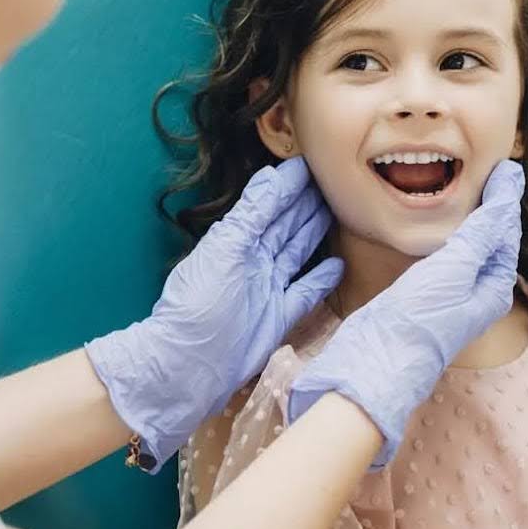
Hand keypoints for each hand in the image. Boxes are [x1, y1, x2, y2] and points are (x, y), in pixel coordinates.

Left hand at [86, 158, 343, 471]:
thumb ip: (252, 213)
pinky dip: (322, 278)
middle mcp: (253, 260)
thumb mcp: (225, 249)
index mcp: (236, 240)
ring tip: (337, 211)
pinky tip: (338, 264)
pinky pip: (306, 291)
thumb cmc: (199, 304)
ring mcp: (268, 288)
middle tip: (333, 181)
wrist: (189, 365)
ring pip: (297, 252)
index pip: (268, 205)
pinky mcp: (281, 316)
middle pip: (286, 225)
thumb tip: (272, 174)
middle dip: (306, 203)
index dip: (289, 185)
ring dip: (315, 231)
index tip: (312, 163)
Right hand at [287, 160, 525, 468]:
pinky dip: (448, 235)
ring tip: (470, 189)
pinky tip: (438, 226)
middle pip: (490, 241)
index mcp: (492, 288)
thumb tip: (507, 195)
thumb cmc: (418, 319)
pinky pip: (446, 259)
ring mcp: (449, 297)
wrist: (373, 363)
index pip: (506, 234)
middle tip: (492, 170)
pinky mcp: (423, 299)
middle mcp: (476, 294)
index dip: (506, 199)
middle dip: (493, 207)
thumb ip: (481, 232)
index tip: (506, 166)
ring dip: (471, 219)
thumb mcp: (454, 268)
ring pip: (468, 249)